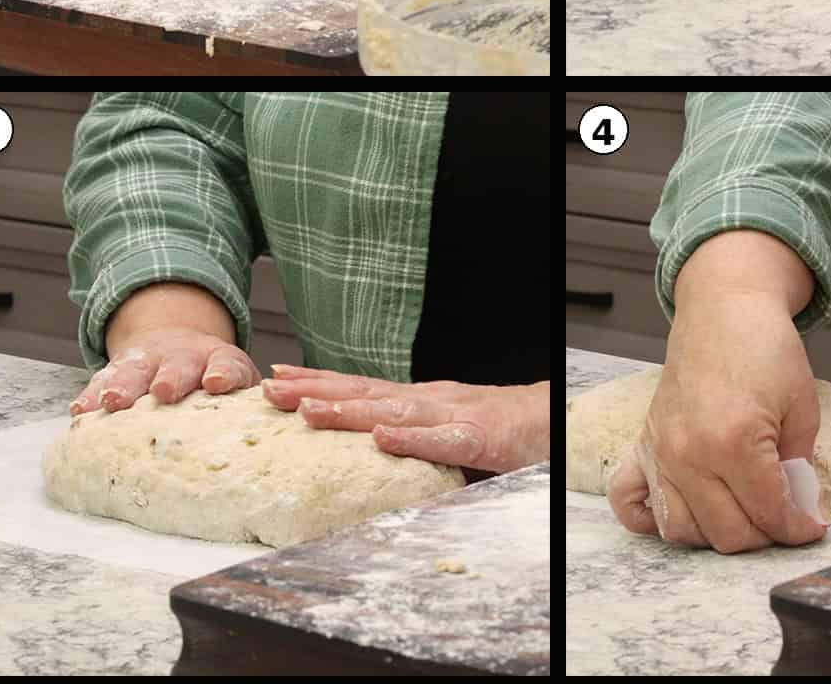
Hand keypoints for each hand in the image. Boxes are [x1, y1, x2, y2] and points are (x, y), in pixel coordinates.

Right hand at [71, 330, 259, 414]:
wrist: (177, 342)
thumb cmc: (214, 379)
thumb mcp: (236, 383)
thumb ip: (249, 409)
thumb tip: (278, 442)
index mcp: (221, 362)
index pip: (226, 365)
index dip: (223, 373)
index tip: (218, 384)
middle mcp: (184, 359)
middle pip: (178, 366)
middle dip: (172, 378)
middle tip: (165, 390)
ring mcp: (149, 363)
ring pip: (136, 371)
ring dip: (126, 386)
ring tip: (115, 401)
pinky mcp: (119, 371)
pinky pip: (102, 381)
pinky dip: (93, 395)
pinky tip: (82, 410)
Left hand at [263, 366, 549, 473]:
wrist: (561, 421)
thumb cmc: (505, 429)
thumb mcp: (449, 432)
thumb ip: (414, 441)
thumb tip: (369, 453)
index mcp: (420, 400)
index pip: (362, 387)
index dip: (320, 381)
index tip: (279, 378)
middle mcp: (430, 401)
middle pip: (365, 392)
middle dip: (316, 390)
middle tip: (269, 389)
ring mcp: (455, 416)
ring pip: (394, 412)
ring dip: (350, 410)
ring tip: (309, 410)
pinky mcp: (482, 438)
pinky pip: (442, 440)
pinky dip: (410, 438)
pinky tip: (381, 437)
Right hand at [608, 234, 827, 552]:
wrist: (724, 308)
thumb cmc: (765, 348)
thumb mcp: (802, 408)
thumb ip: (801, 467)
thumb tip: (801, 509)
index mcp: (736, 443)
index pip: (769, 515)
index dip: (799, 528)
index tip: (811, 525)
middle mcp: (691, 453)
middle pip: (728, 534)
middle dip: (765, 534)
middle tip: (783, 515)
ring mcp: (662, 451)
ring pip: (683, 530)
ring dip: (717, 532)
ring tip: (742, 512)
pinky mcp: (644, 443)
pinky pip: (631, 501)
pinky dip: (651, 518)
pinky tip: (685, 508)